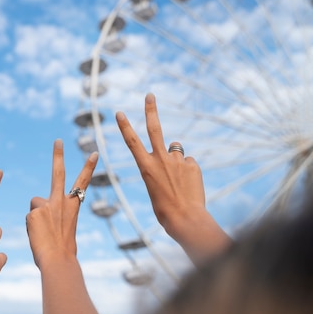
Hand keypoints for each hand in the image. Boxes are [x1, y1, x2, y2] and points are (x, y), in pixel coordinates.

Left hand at [26, 139, 97, 267]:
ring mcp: (47, 205)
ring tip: (43, 233)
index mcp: (73, 206)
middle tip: (57, 140)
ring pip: (35, 204)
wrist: (58, 260)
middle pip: (58, 173)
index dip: (89, 167)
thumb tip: (42, 213)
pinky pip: (28, 218)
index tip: (94, 153)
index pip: (82, 183)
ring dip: (36, 217)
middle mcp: (60, 201)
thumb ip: (55, 215)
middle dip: (58, 155)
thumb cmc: (63, 252)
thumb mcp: (64, 229)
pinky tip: (37, 236)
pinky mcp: (34, 212)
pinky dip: (30, 227)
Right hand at [116, 93, 230, 261]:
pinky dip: (189, 172)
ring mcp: (177, 161)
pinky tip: (189, 186)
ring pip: (176, 149)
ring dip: (176, 158)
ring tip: (178, 179)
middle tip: (150, 94)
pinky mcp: (192, 165)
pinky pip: (189, 163)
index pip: (132, 142)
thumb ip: (163, 166)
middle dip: (151, 110)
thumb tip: (177, 149)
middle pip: (155, 128)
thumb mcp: (155, 186)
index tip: (120, 112)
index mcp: (145, 167)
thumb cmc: (165, 209)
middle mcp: (160, 159)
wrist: (184, 218)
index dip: (125, 126)